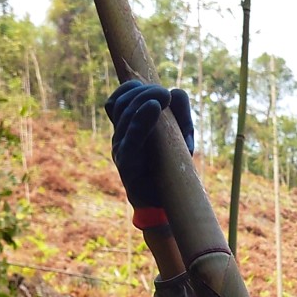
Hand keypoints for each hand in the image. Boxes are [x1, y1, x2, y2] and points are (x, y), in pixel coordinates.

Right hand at [104, 80, 194, 208]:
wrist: (166, 207)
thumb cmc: (171, 172)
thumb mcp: (179, 139)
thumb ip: (179, 115)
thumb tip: (175, 92)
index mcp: (126, 131)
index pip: (117, 100)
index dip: (132, 89)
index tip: (156, 90)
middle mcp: (119, 138)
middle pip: (122, 104)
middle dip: (144, 93)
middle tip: (164, 95)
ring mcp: (120, 151)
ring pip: (124, 115)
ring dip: (143, 100)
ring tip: (163, 96)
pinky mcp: (127, 165)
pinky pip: (130, 138)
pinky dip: (142, 119)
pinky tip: (154, 107)